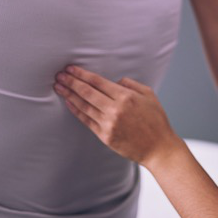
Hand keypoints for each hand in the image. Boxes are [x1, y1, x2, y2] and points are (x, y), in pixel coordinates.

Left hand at [54, 66, 182, 167]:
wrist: (158, 148)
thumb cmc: (156, 121)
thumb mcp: (148, 94)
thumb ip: (130, 84)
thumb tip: (114, 81)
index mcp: (126, 97)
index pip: (98, 82)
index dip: (82, 74)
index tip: (71, 69)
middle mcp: (115, 110)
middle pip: (87, 92)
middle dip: (71, 82)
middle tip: (60, 75)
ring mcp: (108, 124)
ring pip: (84, 106)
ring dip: (69, 95)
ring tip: (59, 86)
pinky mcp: (105, 136)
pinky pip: (86, 120)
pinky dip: (76, 110)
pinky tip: (69, 102)